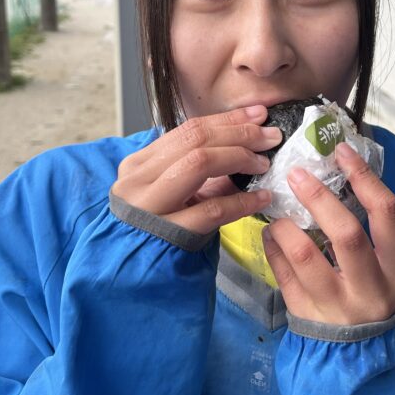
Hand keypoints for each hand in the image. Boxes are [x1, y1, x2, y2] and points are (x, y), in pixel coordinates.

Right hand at [111, 106, 280, 234]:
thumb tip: (243, 148)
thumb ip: (195, 173)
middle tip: (270, 137)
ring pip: (199, 164)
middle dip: (239, 134)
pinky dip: (241, 201)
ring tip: (263, 164)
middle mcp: (139, 180)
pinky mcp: (167, 234)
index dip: (228, 120)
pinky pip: (211, 210)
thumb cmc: (151, 234)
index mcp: (138, 165)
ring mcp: (149, 206)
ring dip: (239, 158)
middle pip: (196, 141)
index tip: (258, 115)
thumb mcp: (167, 196)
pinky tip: (261, 198)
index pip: (188, 130)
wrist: (124, 279)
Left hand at [262, 142, 394, 325]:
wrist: (362, 359)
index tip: (341, 152)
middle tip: (296, 174)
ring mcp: (337, 307)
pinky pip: (283, 276)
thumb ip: (373, 230)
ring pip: (305, 256)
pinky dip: (273, 248)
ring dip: (286, 225)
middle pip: (346, 233)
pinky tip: (270, 231)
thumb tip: (339, 174)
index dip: (364, 177)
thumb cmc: (376, 295)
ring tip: (276, 210)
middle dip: (318, 197)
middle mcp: (371, 289)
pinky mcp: (307, 317)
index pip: (387, 213)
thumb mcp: (390, 268)